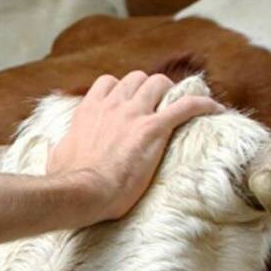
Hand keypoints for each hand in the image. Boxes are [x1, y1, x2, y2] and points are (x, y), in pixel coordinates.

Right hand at [46, 72, 222, 223]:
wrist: (83, 192)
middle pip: (137, 78)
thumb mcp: (57, 158)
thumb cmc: (68, 181)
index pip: (109, 82)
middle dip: (150, 88)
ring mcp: (134, 115)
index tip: (129, 103)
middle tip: (159, 106)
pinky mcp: (154, 129)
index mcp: (89, 110)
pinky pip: (187, 105)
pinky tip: (216, 109)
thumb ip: (59, 146)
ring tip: (182, 107)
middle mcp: (113, 106)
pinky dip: (203, 104)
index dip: (123, 90)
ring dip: (172, 93)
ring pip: (160, 83)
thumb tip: (54, 147)